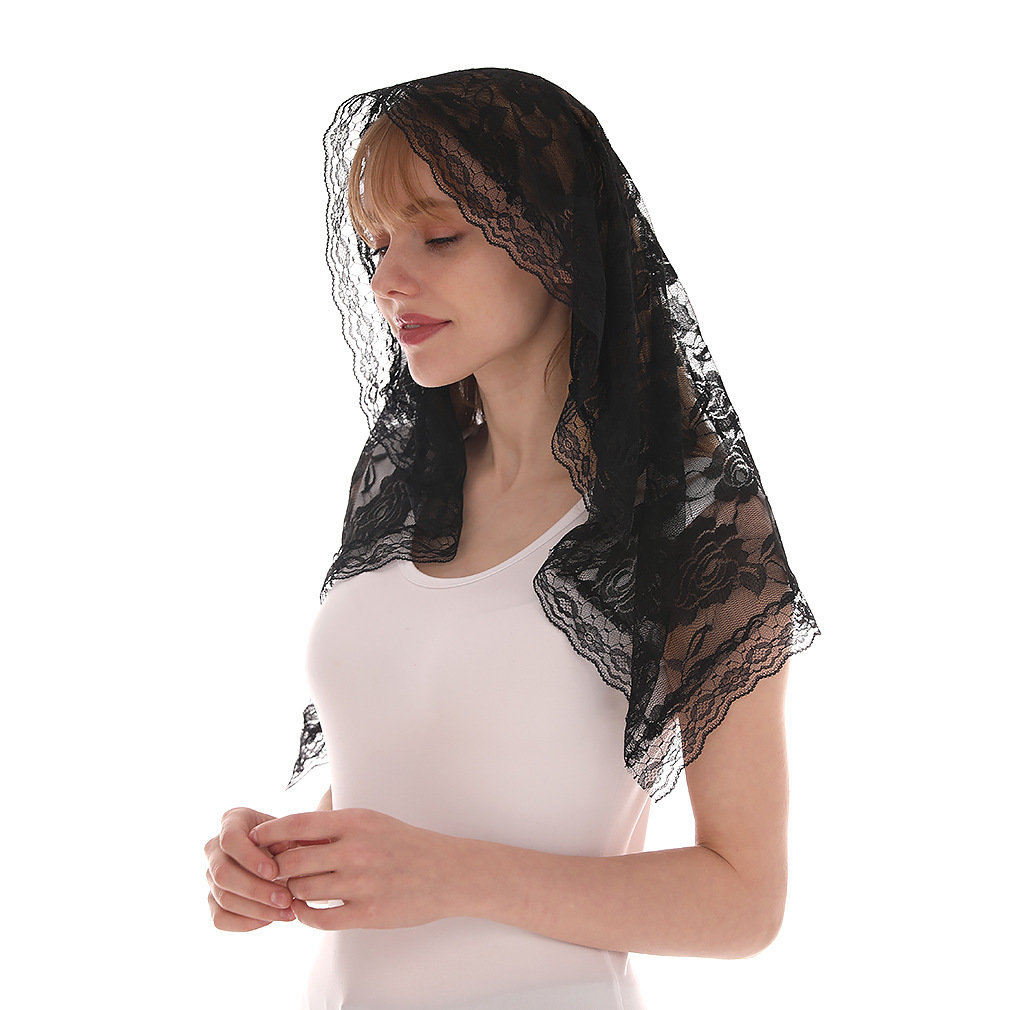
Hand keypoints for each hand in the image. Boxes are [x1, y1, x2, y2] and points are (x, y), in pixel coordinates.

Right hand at [205, 807, 297, 930]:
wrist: (288, 857)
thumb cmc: (291, 839)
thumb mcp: (294, 831)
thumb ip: (291, 837)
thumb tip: (289, 847)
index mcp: (233, 821)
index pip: (230, 839)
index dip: (249, 857)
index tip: (274, 872)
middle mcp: (215, 847)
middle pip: (222, 873)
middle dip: (255, 890)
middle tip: (285, 899)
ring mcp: (211, 875)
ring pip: (223, 898)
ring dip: (256, 909)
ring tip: (287, 912)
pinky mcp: (213, 899)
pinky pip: (220, 918)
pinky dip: (245, 922)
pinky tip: (270, 919)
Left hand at [250, 808, 465, 930]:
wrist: (447, 872)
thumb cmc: (406, 844)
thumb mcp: (371, 822)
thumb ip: (334, 826)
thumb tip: (291, 830)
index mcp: (356, 821)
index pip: (298, 823)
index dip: (270, 831)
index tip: (255, 838)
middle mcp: (356, 850)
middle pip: (292, 860)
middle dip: (276, 868)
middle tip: (270, 872)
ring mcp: (361, 883)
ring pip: (302, 890)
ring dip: (290, 892)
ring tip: (290, 891)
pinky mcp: (367, 913)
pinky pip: (319, 918)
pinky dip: (304, 915)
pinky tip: (305, 909)